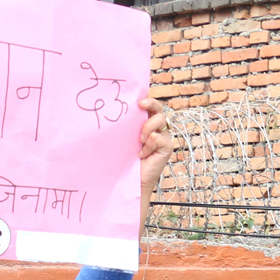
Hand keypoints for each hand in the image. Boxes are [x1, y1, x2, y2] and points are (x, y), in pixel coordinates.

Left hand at [137, 97, 170, 229]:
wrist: (132, 179)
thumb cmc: (125, 159)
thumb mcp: (125, 138)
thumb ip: (127, 125)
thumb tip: (112, 108)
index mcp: (147, 123)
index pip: (150, 106)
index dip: (147, 100)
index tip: (137, 100)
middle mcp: (157, 128)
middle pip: (159, 109)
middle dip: (151, 104)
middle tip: (140, 105)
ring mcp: (164, 138)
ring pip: (160, 121)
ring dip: (147, 127)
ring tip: (139, 140)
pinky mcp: (167, 147)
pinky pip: (158, 137)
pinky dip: (149, 144)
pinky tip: (142, 154)